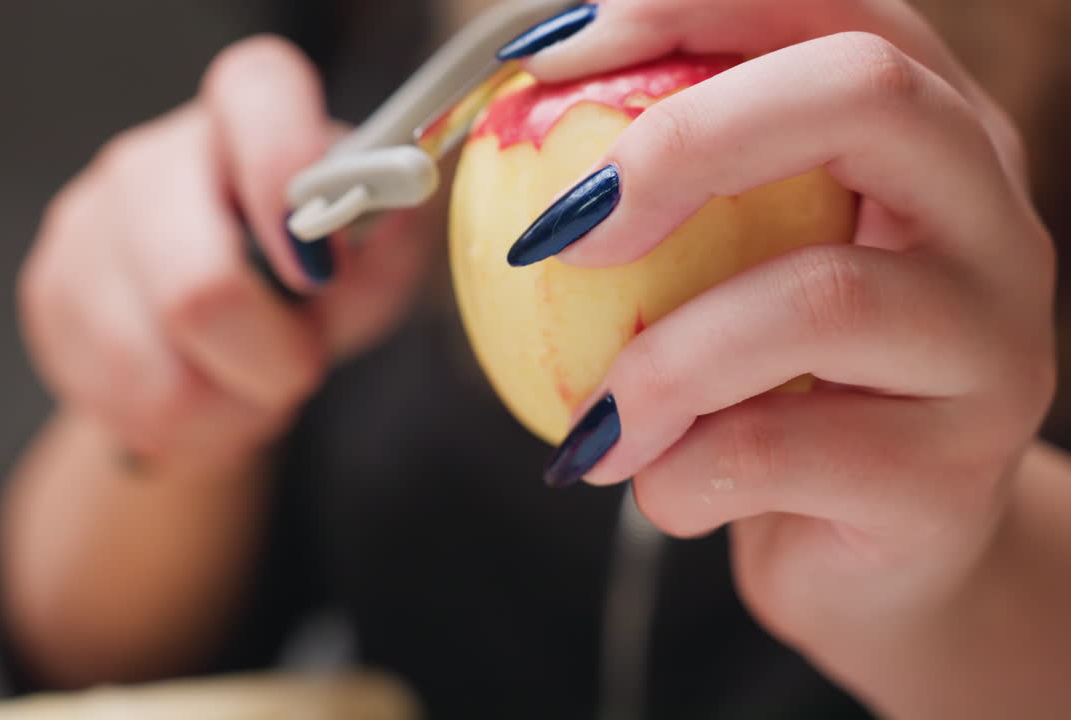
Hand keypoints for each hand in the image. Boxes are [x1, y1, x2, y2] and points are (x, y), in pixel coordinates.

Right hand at [19, 36, 434, 463]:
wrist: (225, 333)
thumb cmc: (313, 280)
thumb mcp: (374, 264)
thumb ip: (385, 246)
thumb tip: (370, 227)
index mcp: (247, 113)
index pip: (258, 94)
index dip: (286, 172)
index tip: (318, 264)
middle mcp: (154, 155)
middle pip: (197, 286)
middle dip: (270, 360)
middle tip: (301, 368)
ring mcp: (87, 222)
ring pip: (161, 377)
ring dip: (231, 412)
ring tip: (253, 389)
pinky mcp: (50, 293)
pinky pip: (125, 406)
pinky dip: (186, 432)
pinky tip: (205, 399)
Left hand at [501, 0, 1055, 711]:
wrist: (872, 551)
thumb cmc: (780, 389)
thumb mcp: (728, 270)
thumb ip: (662, 199)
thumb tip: (503, 124)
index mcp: (929, 137)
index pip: (829, 11)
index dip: (683, 10)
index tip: (544, 58)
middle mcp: (987, 217)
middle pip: (863, 96)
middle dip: (683, 142)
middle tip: (564, 229)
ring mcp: (991, 347)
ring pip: (817, 299)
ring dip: (658, 364)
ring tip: (597, 424)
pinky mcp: (949, 477)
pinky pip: (773, 454)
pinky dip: (672, 473)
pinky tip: (653, 484)